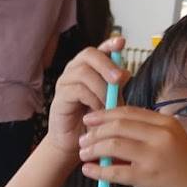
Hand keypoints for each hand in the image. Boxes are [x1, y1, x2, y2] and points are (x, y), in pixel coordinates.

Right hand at [46, 37, 129, 159]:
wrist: (76, 143)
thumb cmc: (93, 120)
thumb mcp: (111, 101)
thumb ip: (117, 87)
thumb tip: (126, 72)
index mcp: (89, 68)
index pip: (99, 49)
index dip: (109, 44)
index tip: (121, 43)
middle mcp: (75, 70)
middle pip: (89, 54)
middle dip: (107, 64)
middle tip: (119, 79)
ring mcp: (65, 82)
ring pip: (84, 72)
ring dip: (101, 87)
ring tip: (110, 103)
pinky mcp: (60, 97)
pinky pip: (78, 90)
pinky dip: (92, 99)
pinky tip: (99, 110)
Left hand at [78, 105, 186, 186]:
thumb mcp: (171, 145)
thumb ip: (147, 138)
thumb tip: (114, 135)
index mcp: (166, 124)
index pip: (129, 112)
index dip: (105, 114)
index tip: (90, 120)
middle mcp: (161, 135)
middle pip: (118, 126)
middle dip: (95, 132)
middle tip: (83, 140)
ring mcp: (154, 156)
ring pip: (113, 145)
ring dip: (93, 149)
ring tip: (83, 154)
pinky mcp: (148, 177)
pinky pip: (115, 171)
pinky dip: (97, 171)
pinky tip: (88, 171)